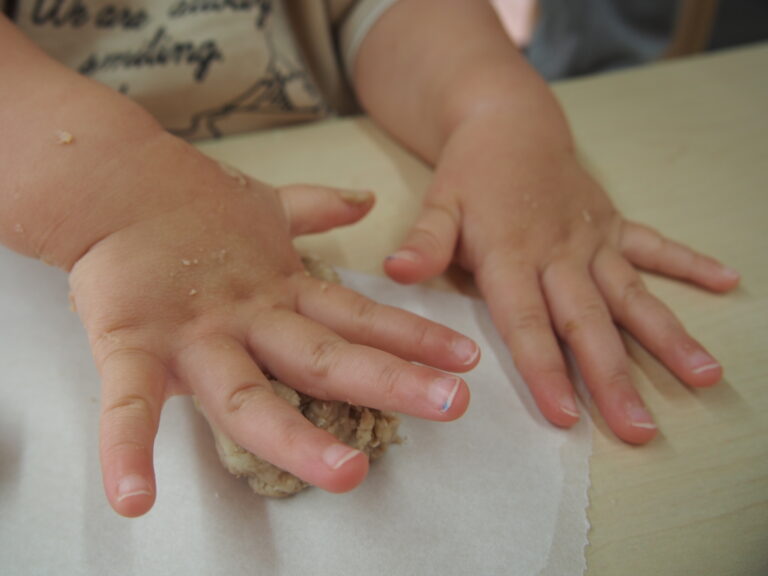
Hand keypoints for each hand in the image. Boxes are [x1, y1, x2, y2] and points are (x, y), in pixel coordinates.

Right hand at [69, 150, 477, 516]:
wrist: (112, 182)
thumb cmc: (188, 204)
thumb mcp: (264, 208)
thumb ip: (317, 208)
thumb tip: (364, 199)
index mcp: (279, 291)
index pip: (358, 317)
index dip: (414, 335)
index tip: (466, 356)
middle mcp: (248, 319)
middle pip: (325, 359)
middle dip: (391, 381)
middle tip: (455, 404)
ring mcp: (193, 335)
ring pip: (250, 396)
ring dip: (299, 439)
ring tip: (350, 476)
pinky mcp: (129, 343)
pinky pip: (126, 403)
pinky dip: (126, 450)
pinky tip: (133, 501)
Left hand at [384, 115, 738, 443]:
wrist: (507, 122)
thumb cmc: (468, 174)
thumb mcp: (438, 204)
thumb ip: (426, 242)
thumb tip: (396, 272)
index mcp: (511, 255)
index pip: (527, 323)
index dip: (545, 371)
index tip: (567, 418)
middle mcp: (558, 253)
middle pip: (588, 323)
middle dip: (613, 378)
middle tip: (639, 429)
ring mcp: (591, 238)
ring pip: (632, 293)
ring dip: (667, 336)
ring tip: (702, 376)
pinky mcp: (612, 223)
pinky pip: (653, 244)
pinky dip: (688, 262)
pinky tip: (726, 281)